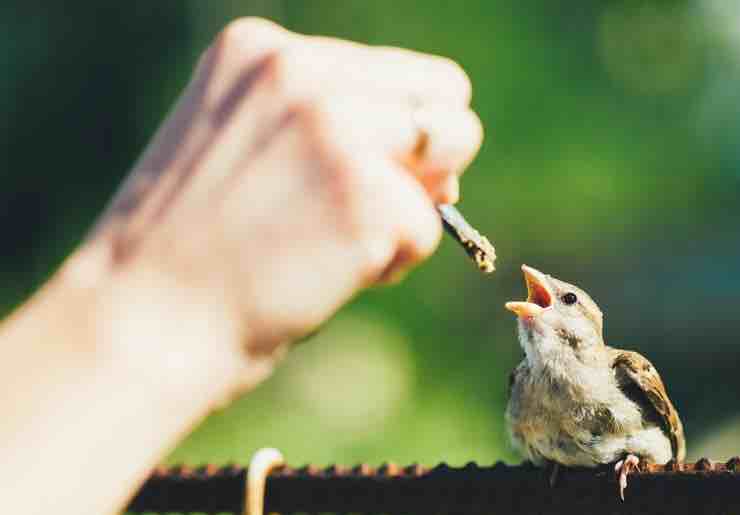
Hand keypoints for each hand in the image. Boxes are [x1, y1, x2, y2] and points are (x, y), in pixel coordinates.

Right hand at [64, 18, 481, 387]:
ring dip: (411, 208)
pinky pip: (430, 230)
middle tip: (366, 206)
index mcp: (266, 50)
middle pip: (447, 100)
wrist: (143, 322)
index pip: (402, 74)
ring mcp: (338, 131)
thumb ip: (330, 126)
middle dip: (429, 160)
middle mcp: (304, 72)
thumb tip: (443, 168)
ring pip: (452, 156)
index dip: (401, 132)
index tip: (361, 172)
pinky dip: (394, 262)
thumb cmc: (195, 249)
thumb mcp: (245, 145)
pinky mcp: (367, 198)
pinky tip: (327, 275)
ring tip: (335, 241)